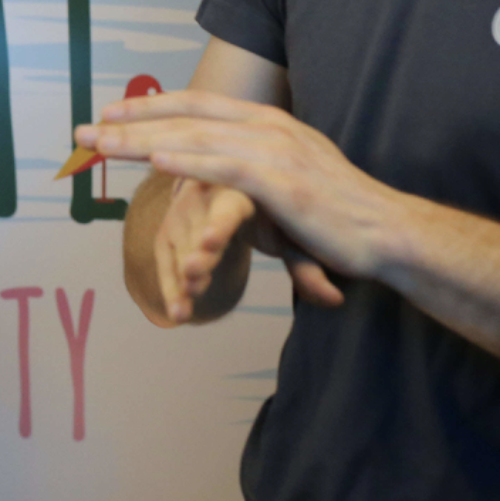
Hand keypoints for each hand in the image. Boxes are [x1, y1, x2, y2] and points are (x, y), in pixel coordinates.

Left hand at [81, 89, 405, 283]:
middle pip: (186, 116)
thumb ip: (246, 171)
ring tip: (102, 143)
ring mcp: (276, 150)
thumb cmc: (335, 215)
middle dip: (131, 121)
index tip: (110, 113)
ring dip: (143, 140)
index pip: (197, 105)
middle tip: (86, 128)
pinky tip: (155, 160)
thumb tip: (209, 175)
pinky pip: (226, 166)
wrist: (386, 232)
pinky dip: (188, 159)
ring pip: (196, 137)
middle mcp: (268, 127)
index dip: (150, 106)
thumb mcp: (284, 181)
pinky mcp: (283, 180)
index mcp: (268, 122)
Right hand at [151, 178, 341, 323]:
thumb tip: (335, 300)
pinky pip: (164, 261)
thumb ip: (308, 266)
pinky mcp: (168, 232)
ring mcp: (182, 211)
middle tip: (194, 275)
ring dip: (179, 275)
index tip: (210, 243)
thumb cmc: (273, 215)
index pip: (228, 206)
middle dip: (193, 252)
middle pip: (195, 225)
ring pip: (177, 244)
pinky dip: (170, 288)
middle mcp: (205, 192)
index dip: (219, 224)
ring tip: (186, 309)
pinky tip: (179, 315)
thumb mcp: (293, 236)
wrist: (235, 192)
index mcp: (241, 186)